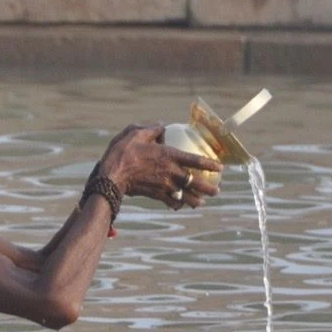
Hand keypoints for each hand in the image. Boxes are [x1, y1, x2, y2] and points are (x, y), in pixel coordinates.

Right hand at [95, 123, 221, 210]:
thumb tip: (162, 126)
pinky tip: (180, 205)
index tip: (221, 167)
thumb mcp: (136, 134)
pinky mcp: (155, 195)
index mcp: (168, 156)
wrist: (111, 176)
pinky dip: (177, 204)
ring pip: (185, 195)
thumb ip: (152, 129)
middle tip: (217, 191)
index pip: (195, 160)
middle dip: (208, 188)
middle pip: (195, 182)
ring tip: (202, 202)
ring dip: (195, 200)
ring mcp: (163, 185)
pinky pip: (170, 201)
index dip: (210, 164)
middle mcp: (169, 172)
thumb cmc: (122, 153)